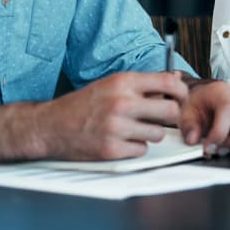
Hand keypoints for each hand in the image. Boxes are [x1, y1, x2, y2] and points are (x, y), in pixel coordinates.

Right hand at [35, 71, 185, 159]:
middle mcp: (121, 103)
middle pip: (170, 111)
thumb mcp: (110, 84)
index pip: (169, 83)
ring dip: (151, 134)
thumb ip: (141, 84)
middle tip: (159, 118)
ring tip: (134, 130)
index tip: (180, 98)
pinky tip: (122, 140)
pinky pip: (141, 150)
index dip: (181, 92)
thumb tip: (173, 79)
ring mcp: (116, 127)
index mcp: (122, 82)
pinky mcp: (111, 149)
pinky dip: (135, 148)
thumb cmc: (81, 105)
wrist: (49, 126)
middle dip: (168, 117)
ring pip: (158, 134)